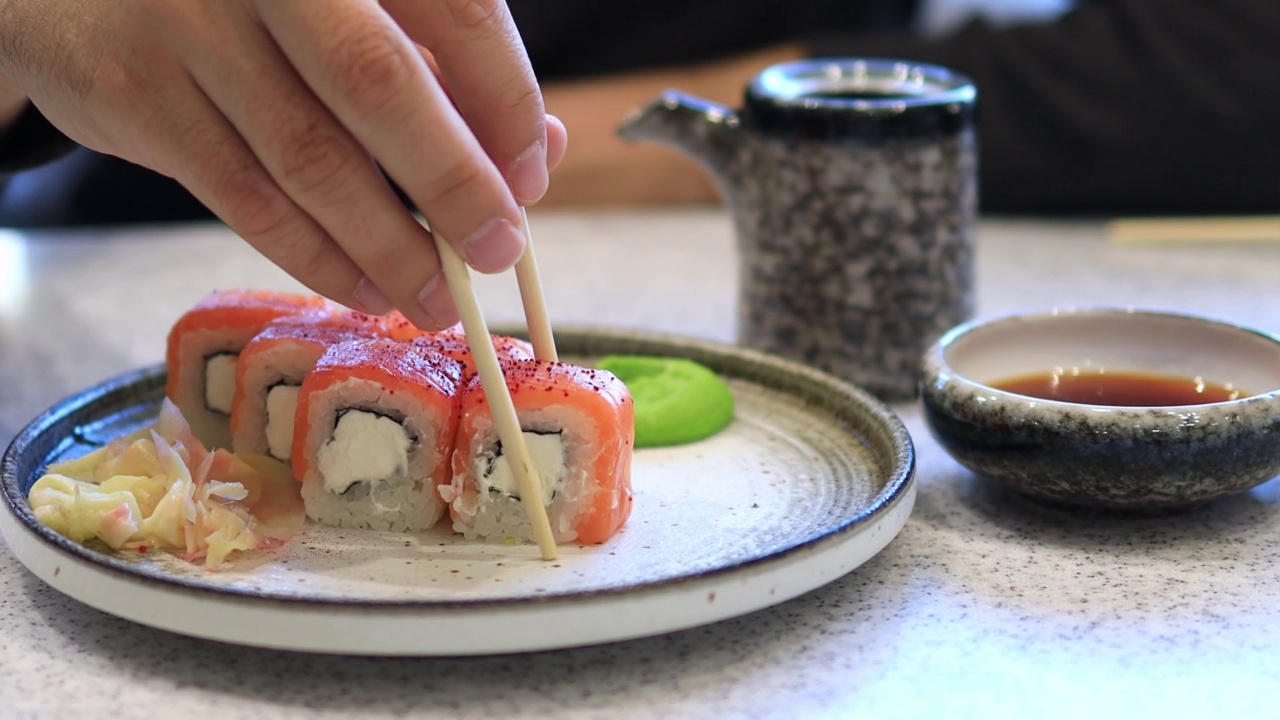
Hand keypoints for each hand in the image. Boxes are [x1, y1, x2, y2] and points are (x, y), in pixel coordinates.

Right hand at [0, 0, 566, 328]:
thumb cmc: (249, 1)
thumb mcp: (351, 10)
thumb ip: (443, 69)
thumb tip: (538, 154)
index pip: (456, 10)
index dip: (506, 103)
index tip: (528, 178)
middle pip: (381, 86)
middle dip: (455, 185)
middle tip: (497, 251)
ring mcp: (190, 22)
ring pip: (312, 158)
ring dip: (389, 246)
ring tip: (437, 298)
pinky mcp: (137, 92)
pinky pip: (247, 199)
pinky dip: (317, 257)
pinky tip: (363, 286)